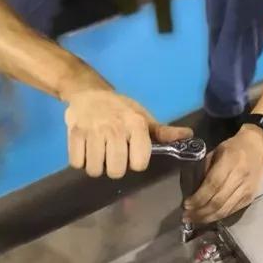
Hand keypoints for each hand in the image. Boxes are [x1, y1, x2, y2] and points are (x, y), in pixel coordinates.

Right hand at [65, 89, 192, 178]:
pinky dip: (80, 160)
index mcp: (135, 124)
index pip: (139, 163)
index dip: (136, 162)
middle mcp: (115, 128)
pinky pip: (77, 163)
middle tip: (113, 155)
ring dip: (96, 165)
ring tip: (99, 152)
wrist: (89, 91)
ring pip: (95, 170)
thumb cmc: (120, 108)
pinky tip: (86, 149)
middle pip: (116, 171)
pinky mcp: (74, 133)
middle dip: (114, 168)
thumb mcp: (143, 117)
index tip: (132, 153)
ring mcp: (93, 131)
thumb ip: (163, 132)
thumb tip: (189, 136)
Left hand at [183, 124, 262, 223]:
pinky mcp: (251, 198)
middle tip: (187, 216)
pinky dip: (219, 216)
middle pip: (218, 201)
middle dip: (200, 212)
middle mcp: (240, 177)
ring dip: (208, 218)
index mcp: (230, 162)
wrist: (260, 148)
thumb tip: (194, 188)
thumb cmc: (235, 147)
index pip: (212, 185)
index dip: (199, 198)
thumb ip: (206, 168)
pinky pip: (232, 211)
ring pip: (225, 210)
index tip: (186, 204)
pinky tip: (209, 217)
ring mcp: (247, 190)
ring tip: (194, 220)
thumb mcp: (217, 151)